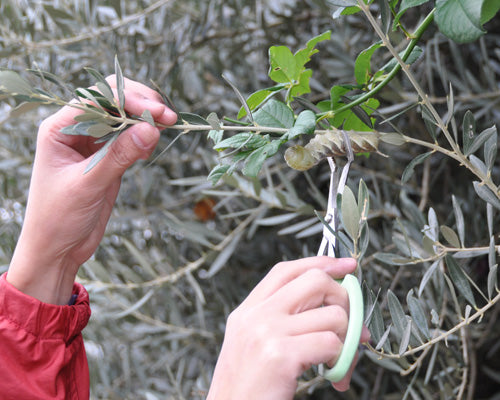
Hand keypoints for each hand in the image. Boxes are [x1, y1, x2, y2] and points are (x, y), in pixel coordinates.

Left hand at [7, 76, 176, 304]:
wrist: (58, 249)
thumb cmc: (58, 218)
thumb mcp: (88, 185)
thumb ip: (118, 155)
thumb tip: (151, 128)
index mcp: (59, 129)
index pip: (96, 99)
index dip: (127, 99)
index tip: (156, 112)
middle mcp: (75, 130)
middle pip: (111, 99)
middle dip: (140, 102)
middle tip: (167, 116)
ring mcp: (93, 142)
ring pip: (123, 116)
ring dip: (145, 117)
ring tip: (166, 126)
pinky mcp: (109, 157)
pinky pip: (130, 137)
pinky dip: (144, 137)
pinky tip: (150, 147)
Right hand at [207, 256, 369, 399]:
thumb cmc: (249, 388)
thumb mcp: (252, 344)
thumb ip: (282, 320)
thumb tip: (332, 306)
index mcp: (247, 311)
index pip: (287, 270)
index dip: (320, 263)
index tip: (346, 265)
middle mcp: (255, 315)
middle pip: (315, 281)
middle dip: (343, 299)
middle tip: (349, 326)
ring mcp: (267, 332)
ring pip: (333, 315)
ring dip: (348, 340)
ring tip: (339, 361)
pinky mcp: (281, 355)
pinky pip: (332, 344)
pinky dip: (342, 360)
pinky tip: (333, 376)